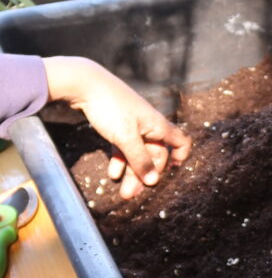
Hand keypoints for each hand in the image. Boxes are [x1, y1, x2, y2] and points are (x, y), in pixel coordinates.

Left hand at [43, 57, 191, 198]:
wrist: (84, 83)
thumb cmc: (110, 108)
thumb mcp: (126, 138)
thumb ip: (140, 160)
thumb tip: (154, 181)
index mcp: (157, 125)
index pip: (180, 142)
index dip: (180, 157)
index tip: (172, 172)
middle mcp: (148, 126)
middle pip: (154, 154)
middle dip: (145, 174)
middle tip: (131, 194)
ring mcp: (133, 125)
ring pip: (137, 153)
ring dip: (130, 173)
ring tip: (122, 192)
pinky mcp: (117, 125)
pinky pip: (123, 147)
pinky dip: (119, 160)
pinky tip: (112, 174)